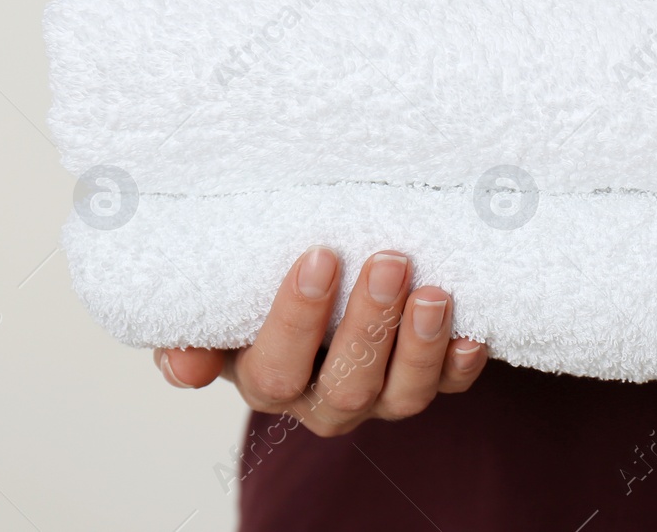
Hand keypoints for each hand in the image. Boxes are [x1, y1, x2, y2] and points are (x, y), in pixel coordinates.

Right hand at [153, 247, 487, 436]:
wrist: (322, 288)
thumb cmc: (262, 294)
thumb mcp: (221, 311)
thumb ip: (196, 332)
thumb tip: (183, 366)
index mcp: (269, 380)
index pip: (276, 368)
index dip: (297, 319)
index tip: (319, 256)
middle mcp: (324, 400)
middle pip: (347, 386)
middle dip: (370, 325)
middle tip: (389, 261)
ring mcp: (379, 397)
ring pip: (402, 395)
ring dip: (420, 345)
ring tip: (434, 292)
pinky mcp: (424, 383)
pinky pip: (448, 386)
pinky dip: (461, 363)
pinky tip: (473, 332)